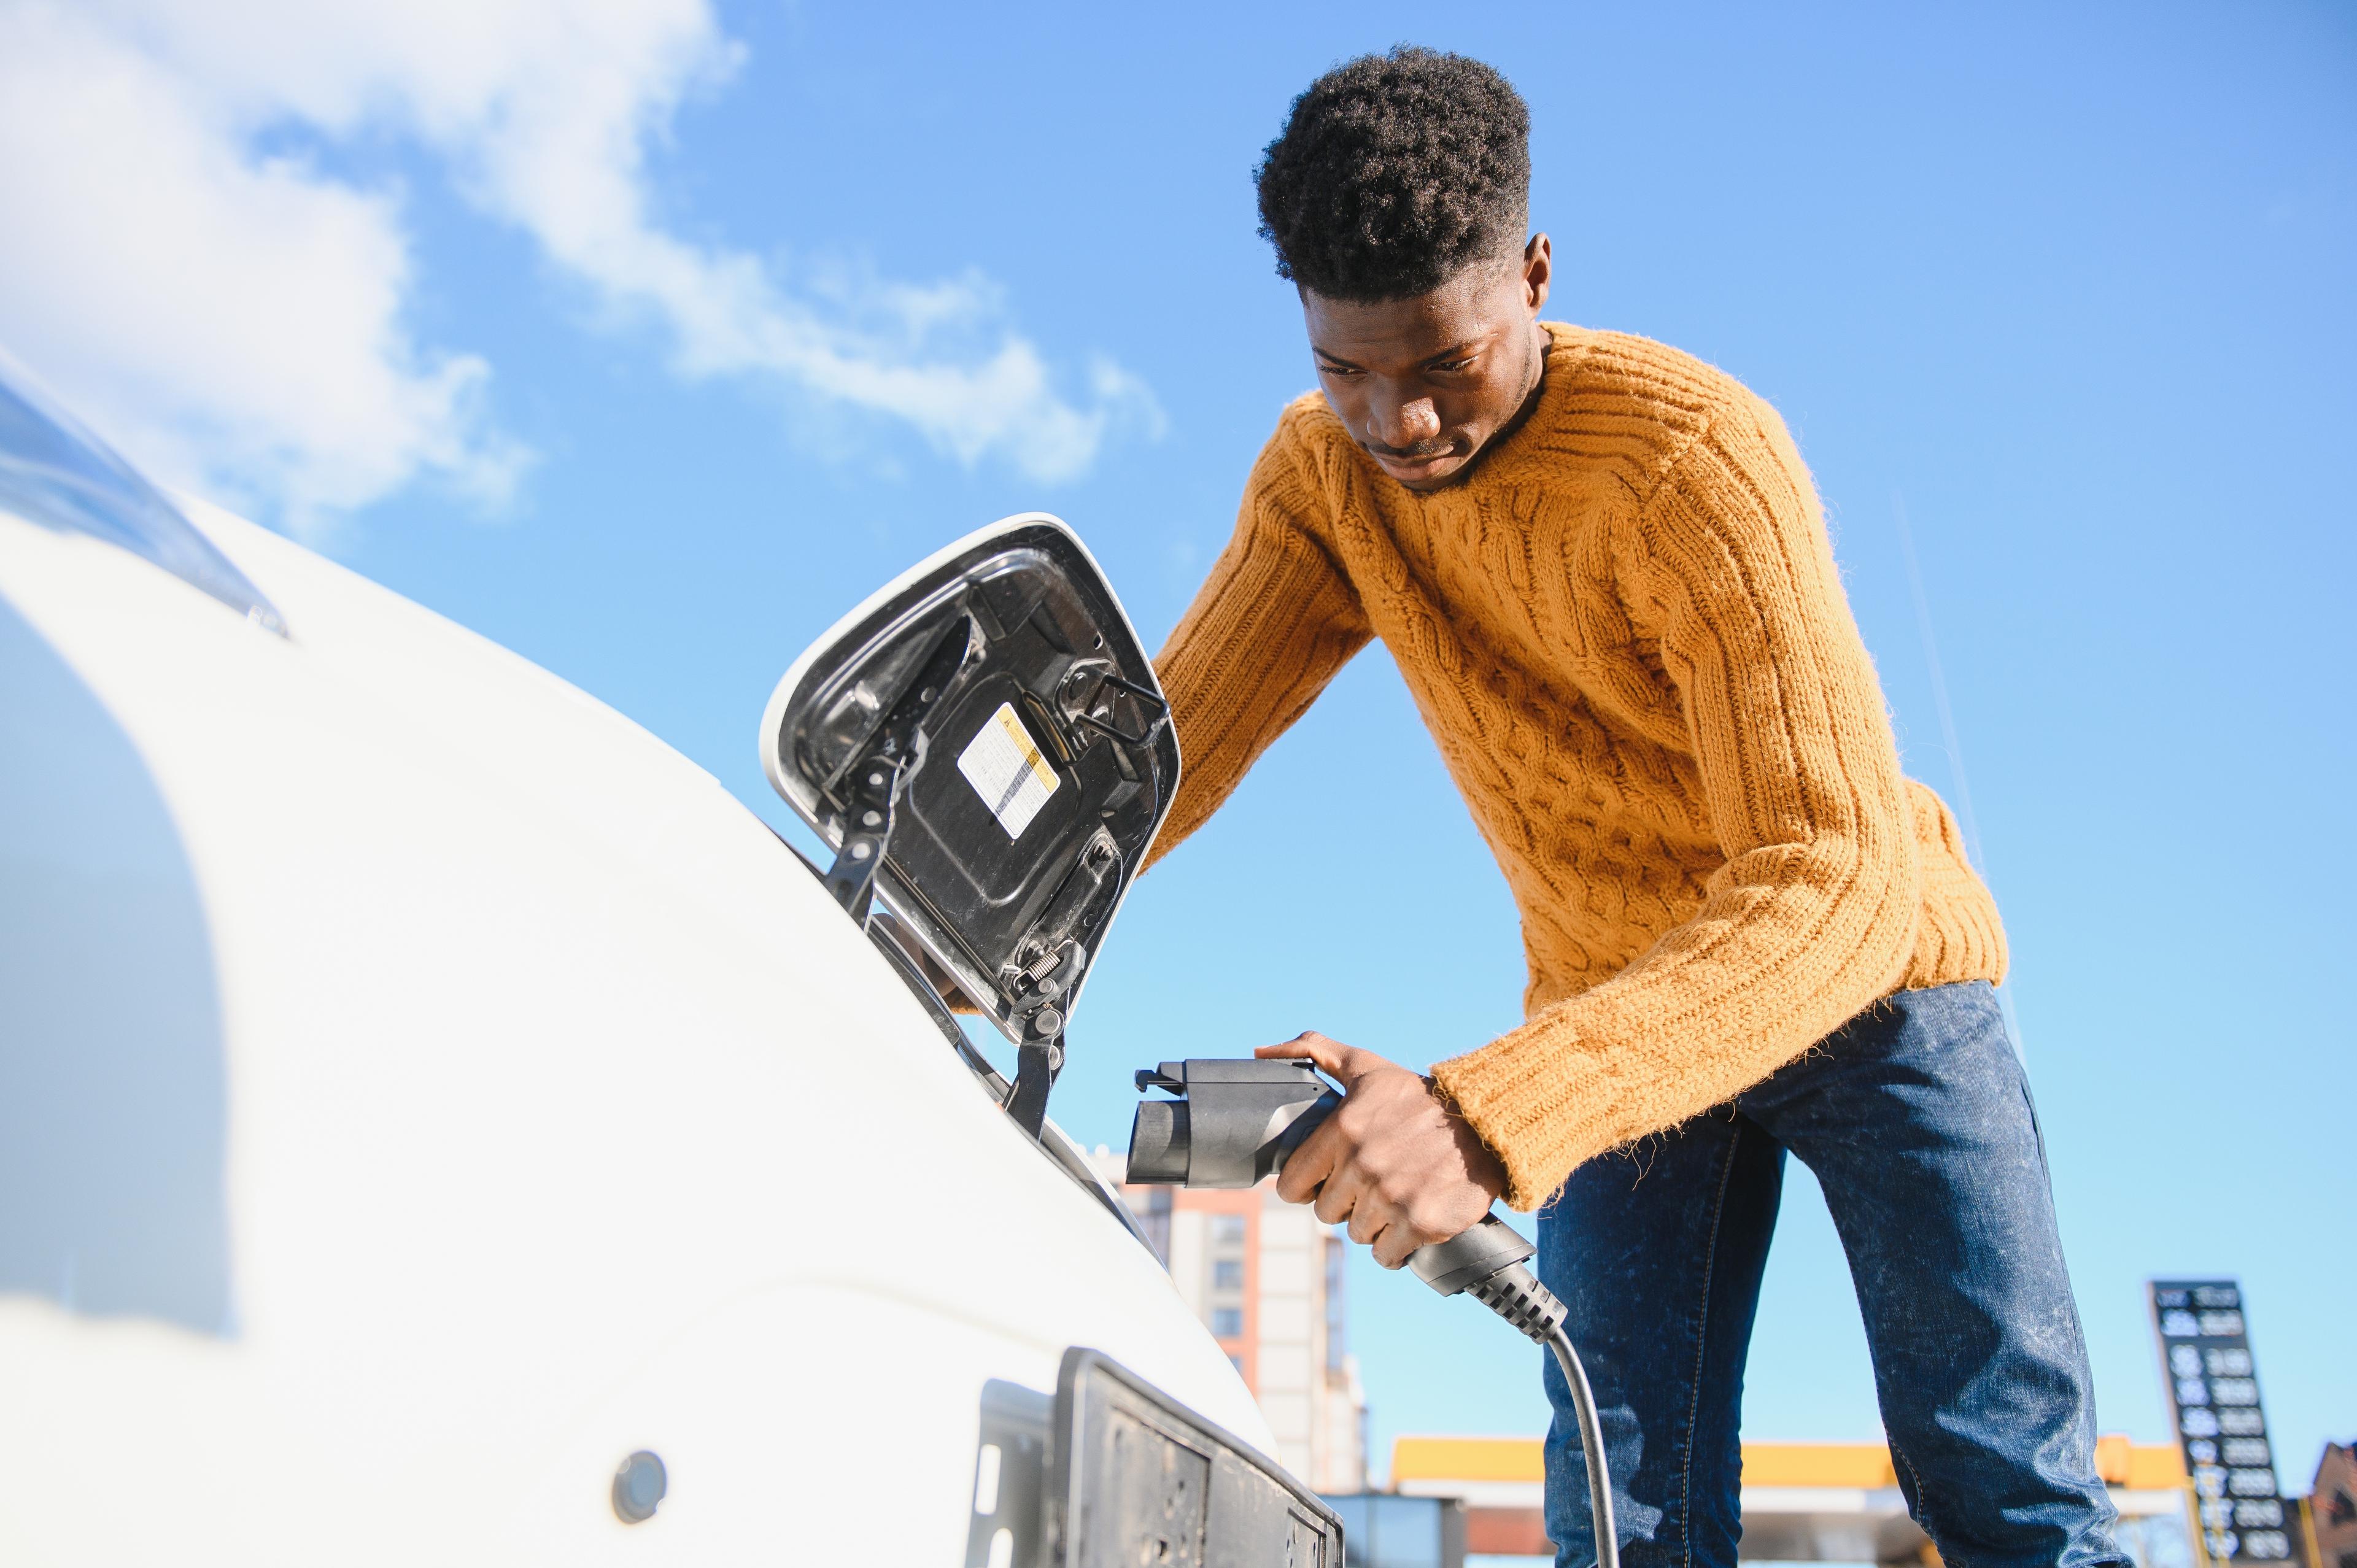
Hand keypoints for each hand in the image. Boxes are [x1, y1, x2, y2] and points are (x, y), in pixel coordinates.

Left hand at [1258, 1032, 1506, 1268]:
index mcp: (1343, 1130)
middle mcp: (1363, 1166)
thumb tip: (1261, 1052)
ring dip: (1373, 1223)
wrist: (1486, 1122)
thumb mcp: (1367, 1066)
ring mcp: (1392, 1197)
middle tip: (1369, 1185)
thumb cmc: (1420, 1096)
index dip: (1307, 1186)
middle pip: (1327, 1213)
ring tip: (1394, 1199)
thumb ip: (1315, 1053)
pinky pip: (1387, 1256)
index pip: (1293, 1185)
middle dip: (1345, 1202)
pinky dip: (1396, 1247)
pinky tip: (1408, 1224)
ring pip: (1358, 1234)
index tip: (1324, 1181)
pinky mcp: (1421, 1223)